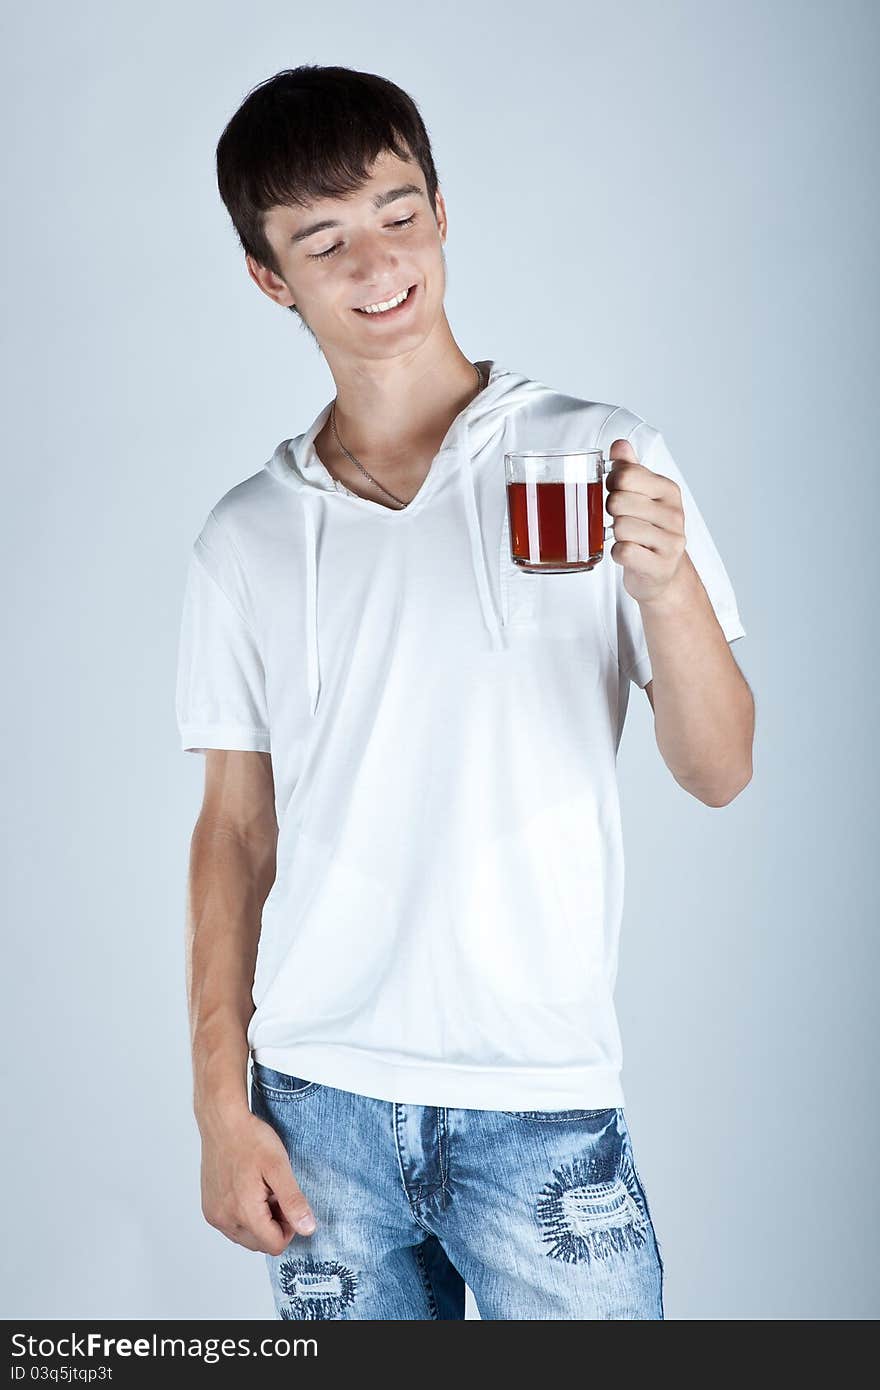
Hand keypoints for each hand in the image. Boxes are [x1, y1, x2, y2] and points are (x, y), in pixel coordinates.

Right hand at [200, 1106, 317, 1254]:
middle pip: (260, 1244)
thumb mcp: (279, 1167)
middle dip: (274, 1225)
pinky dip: (245, 1215)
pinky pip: (233, 1227)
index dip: (289, 1227)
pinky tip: (248, 1189)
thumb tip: (307, 1229)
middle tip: (275, 1193)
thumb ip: (293, 1201)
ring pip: (246, 1237)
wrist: (223, 1122)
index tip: (288, 1202)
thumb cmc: (250, 1139)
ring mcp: (214, 1215)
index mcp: (243, 1211)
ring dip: (259, 1221)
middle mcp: (224, 1219)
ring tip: (262, 1190)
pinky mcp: (209, 1209)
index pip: (274, 1245)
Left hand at [605, 438, 686, 604]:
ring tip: (624, 537)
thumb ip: (630, 469)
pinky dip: (617, 553)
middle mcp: (674, 514)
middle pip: (618, 501)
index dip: (610, 483)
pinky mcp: (660, 566)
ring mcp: (671, 541)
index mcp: (668, 490)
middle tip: (617, 518)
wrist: (661, 574)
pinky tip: (626, 553)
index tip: (613, 492)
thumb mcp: (641, 496)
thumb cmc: (646, 531)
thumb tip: (619, 444)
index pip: (626, 474)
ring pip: (620, 527)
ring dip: (613, 534)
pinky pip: (624, 552)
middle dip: (609, 511)